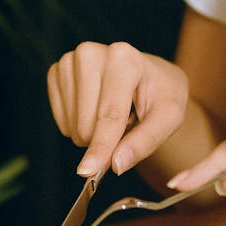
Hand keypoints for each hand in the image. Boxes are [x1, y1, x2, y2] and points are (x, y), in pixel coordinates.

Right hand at [47, 41, 188, 176]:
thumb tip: (116, 164)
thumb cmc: (160, 96)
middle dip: (104, 139)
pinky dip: (77, 125)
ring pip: (71, 124)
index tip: (89, 172)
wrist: (148, 78)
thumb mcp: (169, 118)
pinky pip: (60, 119)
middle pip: (86, 123)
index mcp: (124, 58)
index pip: (109, 114)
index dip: (101, 146)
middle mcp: (91, 53)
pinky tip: (94, 110)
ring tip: (113, 113)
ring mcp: (69, 61)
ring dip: (92, 132)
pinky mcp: (56, 71)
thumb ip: (145, 142)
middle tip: (126, 123)